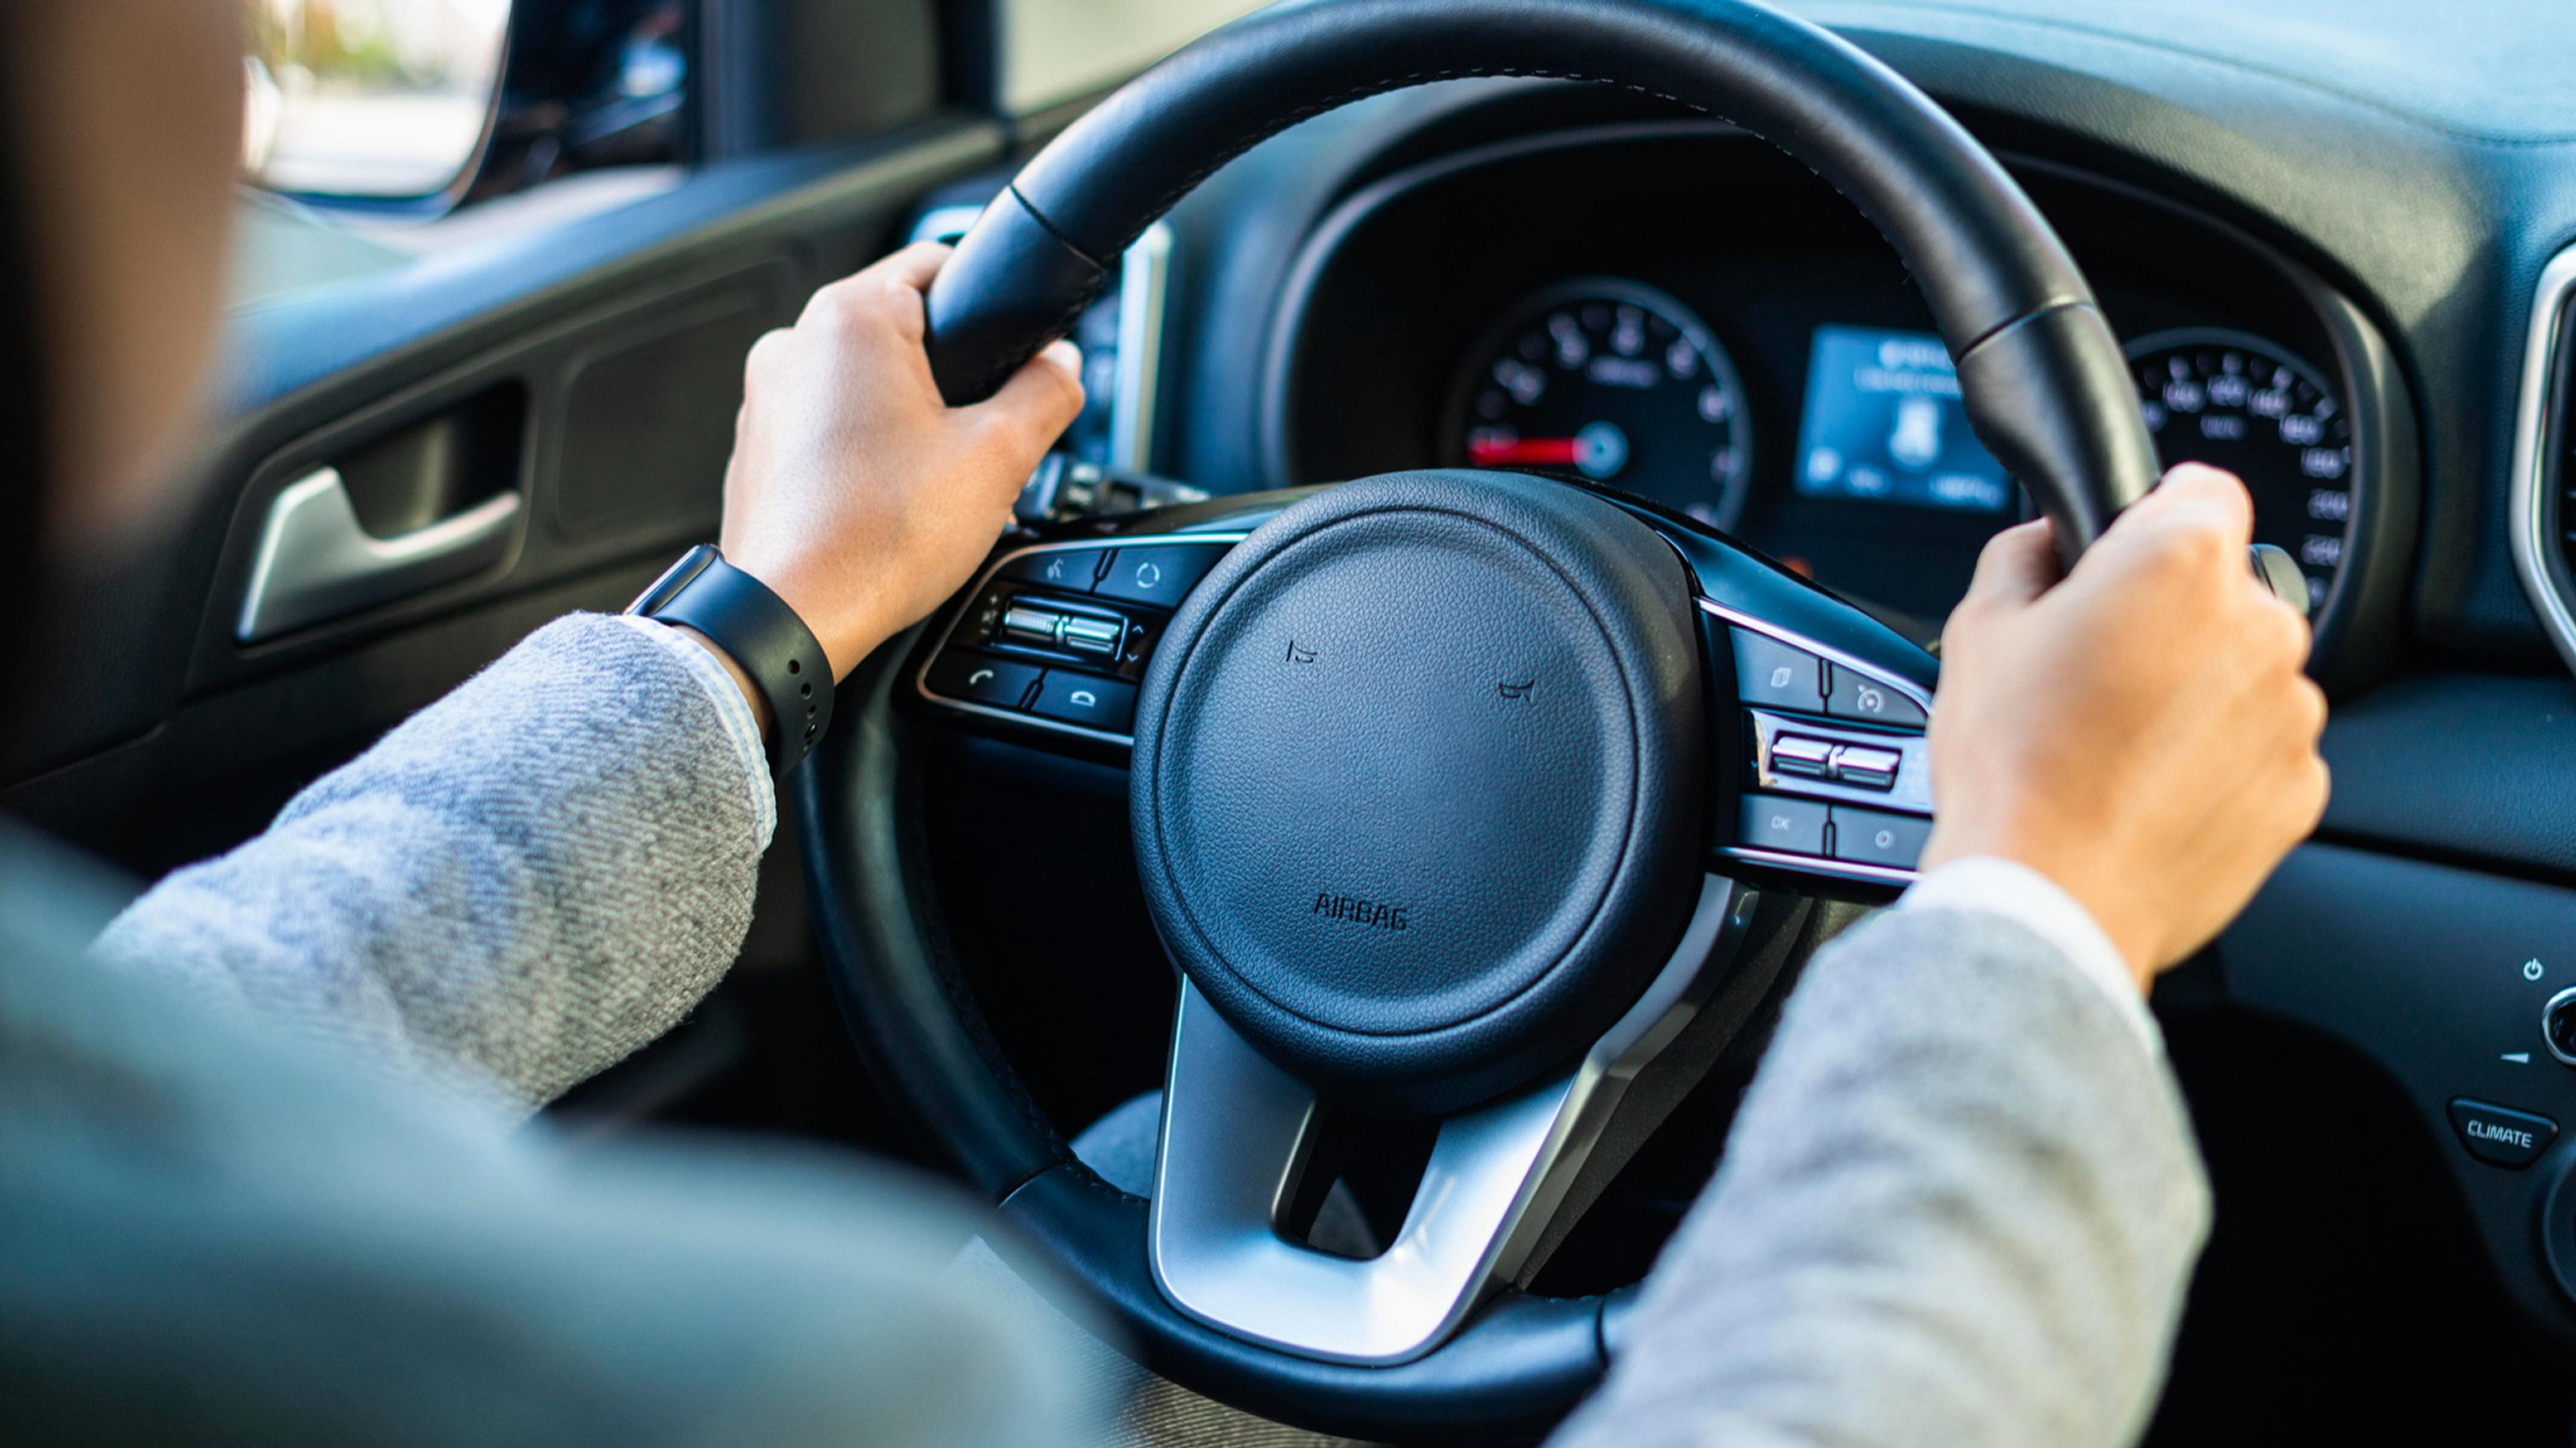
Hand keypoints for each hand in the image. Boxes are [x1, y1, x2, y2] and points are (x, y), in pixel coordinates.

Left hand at [719, 241, 1085, 677]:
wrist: (793, 616)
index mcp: (851, 318)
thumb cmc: (877, 537)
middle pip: (902, 332)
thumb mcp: (998, 457)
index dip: (989, 305)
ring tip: (937, 486)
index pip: (938, 263)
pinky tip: (892, 506)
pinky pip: (828, 429)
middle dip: (953, 381)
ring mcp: (766, 398)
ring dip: (909, 421)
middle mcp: (794, 343)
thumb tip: (1061, 367)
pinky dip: (865, 455)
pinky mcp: (758, 449)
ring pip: (864, 385)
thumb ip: (1045, 394)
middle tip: (982, 441)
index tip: (1013, 349)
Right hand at [1918, 464, 2328, 986]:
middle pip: (2224, 590)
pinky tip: (2147, 790)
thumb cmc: (2015, 767)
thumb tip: (2048, 541)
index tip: (2117, 562)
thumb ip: (2024, 553)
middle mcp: (2259, 626)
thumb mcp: (1978, 626)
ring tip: (2115, 745)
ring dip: (2197, 693)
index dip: (2148, 521)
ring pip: (2246, 673)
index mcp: (2182, 562)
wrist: (2050, 898)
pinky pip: (2261, 750)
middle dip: (2170, 618)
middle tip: (2094, 672)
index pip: (2201, 489)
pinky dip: (2218, 763)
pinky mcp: (2300, 786)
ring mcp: (2290, 712)